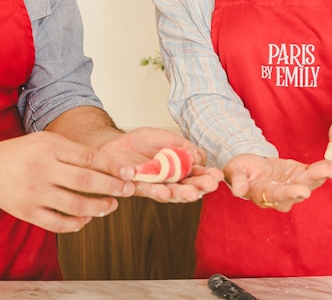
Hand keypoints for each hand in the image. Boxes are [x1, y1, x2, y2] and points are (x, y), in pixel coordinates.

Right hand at [0, 131, 135, 233]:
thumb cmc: (22, 152)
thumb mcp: (46, 141)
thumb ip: (73, 151)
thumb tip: (107, 164)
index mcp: (49, 147)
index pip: (88, 157)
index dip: (112, 165)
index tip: (129, 171)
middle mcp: (42, 169)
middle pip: (85, 181)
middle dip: (112, 187)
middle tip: (128, 189)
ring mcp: (34, 193)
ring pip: (74, 205)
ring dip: (98, 207)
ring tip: (112, 205)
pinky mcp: (28, 213)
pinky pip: (58, 223)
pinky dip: (77, 223)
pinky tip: (87, 218)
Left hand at [100, 127, 223, 202]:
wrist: (113, 145)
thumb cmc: (140, 142)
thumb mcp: (165, 137)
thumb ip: (182, 145)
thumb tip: (200, 156)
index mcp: (178, 169)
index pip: (196, 175)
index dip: (207, 175)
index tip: (218, 176)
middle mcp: (168, 181)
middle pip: (187, 188)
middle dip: (199, 187)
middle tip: (210, 186)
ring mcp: (154, 186)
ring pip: (170, 193)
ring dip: (181, 194)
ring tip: (192, 193)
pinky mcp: (138, 188)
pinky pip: (149, 191)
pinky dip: (157, 191)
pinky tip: (166, 191)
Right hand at [224, 153, 331, 211]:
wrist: (250, 167)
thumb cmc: (239, 171)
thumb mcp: (234, 172)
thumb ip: (238, 181)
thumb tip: (238, 191)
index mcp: (264, 195)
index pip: (279, 195)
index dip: (291, 192)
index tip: (303, 191)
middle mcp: (283, 194)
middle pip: (300, 189)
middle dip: (314, 180)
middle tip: (327, 173)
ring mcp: (294, 185)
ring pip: (311, 181)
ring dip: (324, 173)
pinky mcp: (300, 174)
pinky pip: (315, 172)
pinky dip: (326, 168)